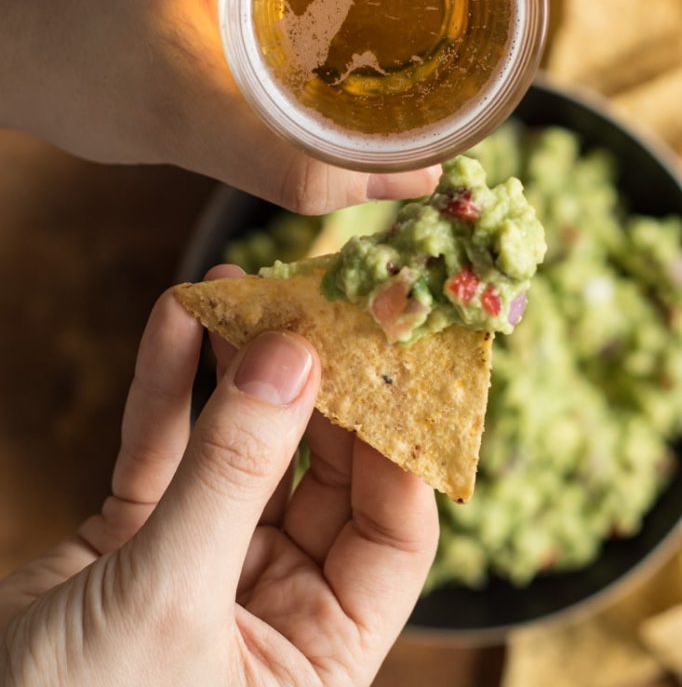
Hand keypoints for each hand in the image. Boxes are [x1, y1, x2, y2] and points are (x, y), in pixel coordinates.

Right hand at [0, 266, 438, 685]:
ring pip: (242, 445)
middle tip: (306, 303)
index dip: (393, 441)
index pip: (392, 530)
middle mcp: (276, 601)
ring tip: (237, 286)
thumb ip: (232, 475)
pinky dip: (169, 383)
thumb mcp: (172, 601)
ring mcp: (208, 559)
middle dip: (310, 384)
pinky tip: (178, 316)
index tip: (383, 355)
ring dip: (237, 367)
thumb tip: (294, 359)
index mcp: (321, 648)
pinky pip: (166, 446)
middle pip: (321, 470)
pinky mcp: (140, 533)